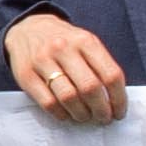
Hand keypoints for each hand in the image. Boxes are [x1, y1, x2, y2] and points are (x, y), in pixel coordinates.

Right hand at [6, 11, 130, 124]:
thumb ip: (99, 65)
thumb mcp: (85, 42)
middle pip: (90, 88)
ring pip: (68, 97)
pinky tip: (66, 114)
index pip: (110, 74)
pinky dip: (61, 114)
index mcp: (85, 41)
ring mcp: (43, 61)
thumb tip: (114, 100)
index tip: (119, 112)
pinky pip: (48, 103)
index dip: (119, 99)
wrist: (27, 28)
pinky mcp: (26, 75)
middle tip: (103, 118)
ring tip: (85, 117)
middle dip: (101, 110)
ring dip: (81, 114)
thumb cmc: (63, 41)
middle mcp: (64, 49)